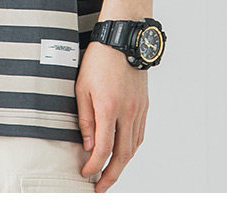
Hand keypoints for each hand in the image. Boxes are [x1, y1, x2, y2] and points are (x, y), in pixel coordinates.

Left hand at [75, 39, 148, 191]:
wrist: (123, 39)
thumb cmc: (99, 59)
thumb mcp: (82, 86)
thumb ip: (85, 118)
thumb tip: (88, 145)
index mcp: (109, 107)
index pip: (104, 148)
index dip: (94, 165)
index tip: (86, 173)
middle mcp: (127, 112)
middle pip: (122, 155)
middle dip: (111, 175)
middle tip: (100, 187)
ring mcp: (139, 110)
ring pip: (133, 147)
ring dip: (122, 164)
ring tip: (110, 174)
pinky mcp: (144, 106)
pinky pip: (139, 134)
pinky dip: (131, 149)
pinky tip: (123, 153)